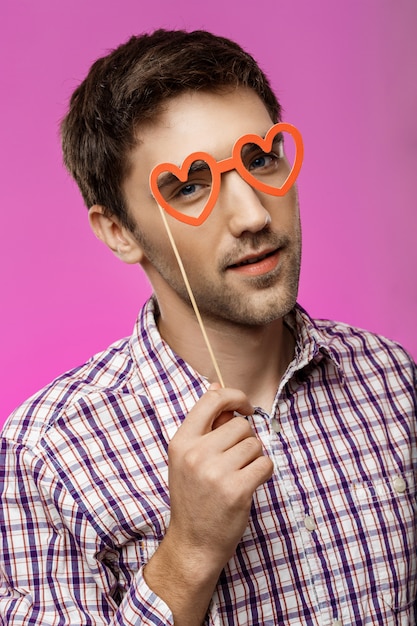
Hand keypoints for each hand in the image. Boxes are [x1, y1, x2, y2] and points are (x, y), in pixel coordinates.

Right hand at [143, 385, 272, 624]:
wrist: (194, 543)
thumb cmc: (194, 496)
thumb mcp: (187, 457)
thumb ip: (203, 424)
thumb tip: (216, 386)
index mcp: (181, 442)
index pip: (212, 400)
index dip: (234, 396)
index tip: (244, 407)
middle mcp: (196, 454)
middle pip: (240, 425)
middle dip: (245, 439)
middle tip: (235, 461)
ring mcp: (216, 472)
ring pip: (255, 444)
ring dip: (254, 457)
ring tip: (239, 475)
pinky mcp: (237, 490)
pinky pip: (265, 463)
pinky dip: (264, 472)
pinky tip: (250, 484)